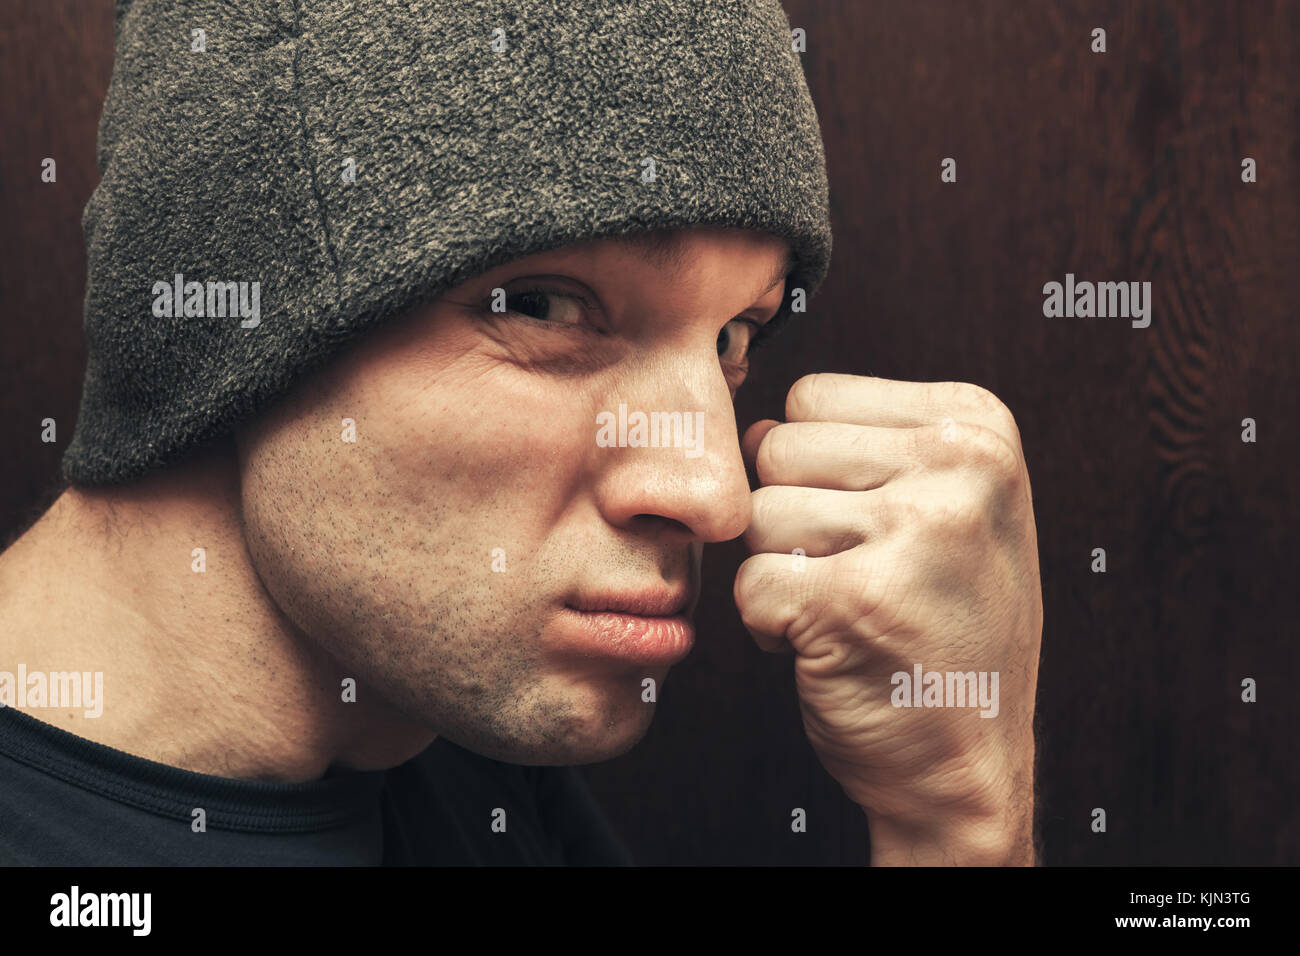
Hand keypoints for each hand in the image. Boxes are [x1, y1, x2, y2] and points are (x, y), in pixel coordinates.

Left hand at [735, 374, 1042, 864]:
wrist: (968, 763)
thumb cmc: (939, 630)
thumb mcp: (945, 506)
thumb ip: (865, 446)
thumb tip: (751, 422)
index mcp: (978, 426)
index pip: (813, 397)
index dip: (816, 471)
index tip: (876, 524)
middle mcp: (959, 466)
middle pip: (776, 447)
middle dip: (791, 517)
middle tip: (857, 573)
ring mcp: (913, 531)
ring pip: (755, 513)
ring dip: (780, 570)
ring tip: (849, 607)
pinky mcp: (854, 599)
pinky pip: (749, 583)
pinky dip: (769, 625)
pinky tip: (831, 644)